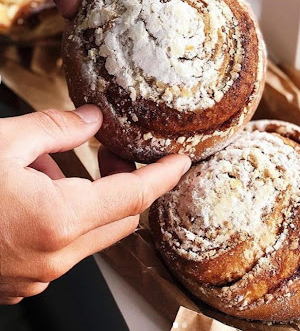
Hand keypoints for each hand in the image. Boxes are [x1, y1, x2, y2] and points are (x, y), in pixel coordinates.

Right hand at [0, 105, 189, 303]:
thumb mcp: (3, 143)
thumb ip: (55, 128)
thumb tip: (91, 119)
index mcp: (58, 220)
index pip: (134, 196)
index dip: (162, 176)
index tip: (179, 163)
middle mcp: (53, 259)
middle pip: (118, 219)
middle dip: (125, 184)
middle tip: (110, 152)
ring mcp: (35, 277)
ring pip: (88, 236)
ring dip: (87, 201)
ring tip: (50, 168)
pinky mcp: (18, 283)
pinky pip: (60, 251)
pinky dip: (62, 222)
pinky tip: (34, 197)